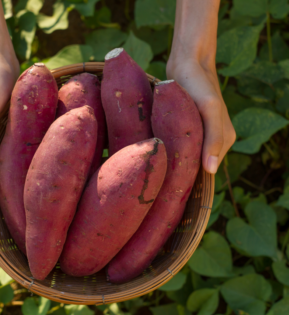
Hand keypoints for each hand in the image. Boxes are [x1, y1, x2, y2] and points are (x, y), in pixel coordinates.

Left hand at [166, 58, 235, 173]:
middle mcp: (213, 141)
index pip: (206, 172)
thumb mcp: (208, 109)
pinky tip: (156, 152)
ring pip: (186, 156)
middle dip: (179, 171)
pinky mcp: (187, 128)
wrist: (187, 63)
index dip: (190, 179)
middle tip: (157, 175)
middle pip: (195, 166)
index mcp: (224, 141)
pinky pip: (179, 146)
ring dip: (172, 160)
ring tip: (155, 165)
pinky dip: (169, 149)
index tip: (169, 186)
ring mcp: (200, 134)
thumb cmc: (199, 85)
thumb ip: (214, 138)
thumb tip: (210, 170)